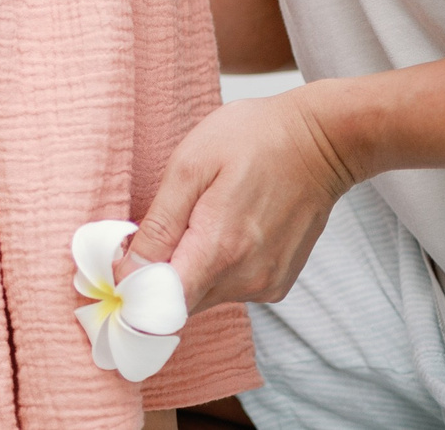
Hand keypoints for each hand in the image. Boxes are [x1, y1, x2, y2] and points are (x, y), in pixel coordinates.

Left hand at [121, 88, 356, 312]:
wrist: (321, 141)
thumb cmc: (253, 139)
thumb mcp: (191, 165)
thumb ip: (159, 225)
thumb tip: (127, 270)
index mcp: (220, 249)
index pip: (160, 304)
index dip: (134, 286)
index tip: (123, 257)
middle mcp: (246, 279)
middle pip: (179, 302)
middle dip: (157, 275)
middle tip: (159, 226)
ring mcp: (266, 284)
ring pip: (203, 296)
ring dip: (187, 269)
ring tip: (198, 217)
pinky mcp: (277, 283)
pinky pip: (229, 289)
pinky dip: (214, 267)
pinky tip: (223, 226)